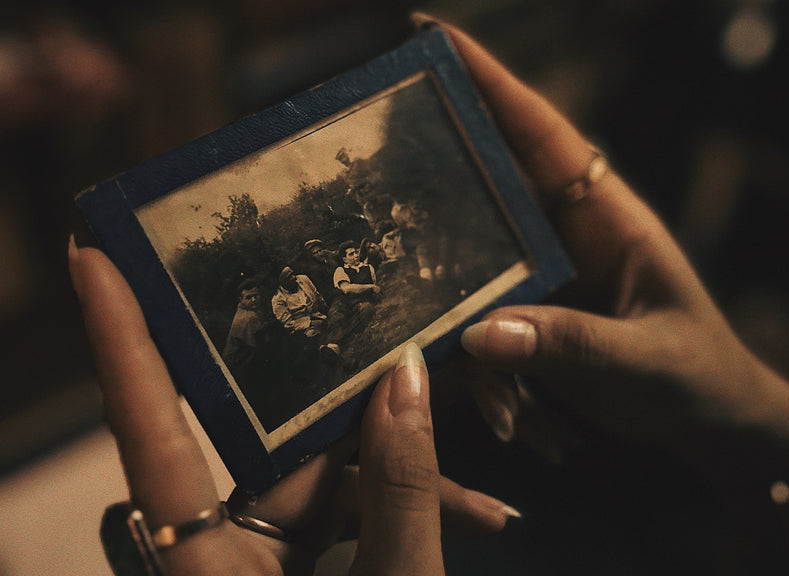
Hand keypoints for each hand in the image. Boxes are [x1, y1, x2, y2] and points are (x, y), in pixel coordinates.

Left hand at [69, 241, 514, 574]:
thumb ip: (405, 495)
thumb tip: (407, 379)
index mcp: (208, 565)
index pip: (152, 433)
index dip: (122, 341)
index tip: (95, 255)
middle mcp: (224, 553)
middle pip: (263, 444)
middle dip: (329, 397)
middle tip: (368, 321)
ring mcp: (268, 562)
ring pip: (321, 478)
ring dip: (393, 462)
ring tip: (459, 454)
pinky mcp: (310, 568)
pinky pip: (348, 512)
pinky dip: (401, 499)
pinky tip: (467, 500)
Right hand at [428, 15, 788, 467]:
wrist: (715, 428)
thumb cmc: (701, 378)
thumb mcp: (649, 360)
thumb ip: (573, 345)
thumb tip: (480, 334)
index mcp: (607, 218)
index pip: (543, 134)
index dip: (491, 82)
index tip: (430, 35)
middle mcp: (567, 238)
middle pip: (490, 183)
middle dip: (438, 181)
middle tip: (376, 175)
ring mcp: (544, 281)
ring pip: (473, 269)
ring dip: (466, 326)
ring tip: (501, 397)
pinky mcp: (531, 322)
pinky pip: (482, 328)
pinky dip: (488, 376)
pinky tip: (516, 421)